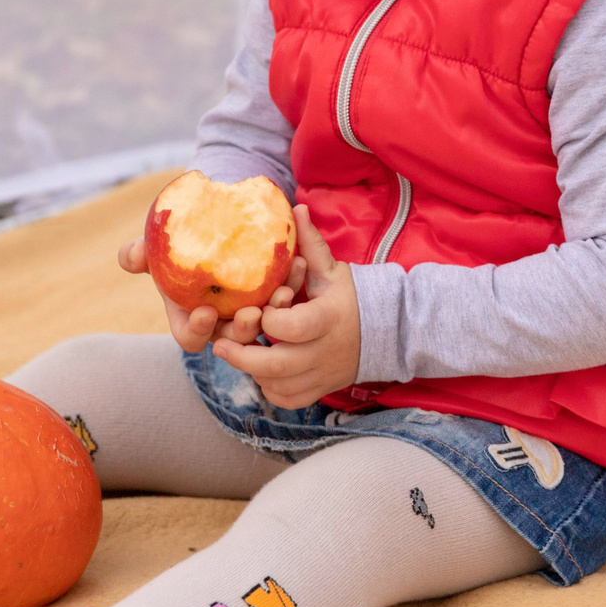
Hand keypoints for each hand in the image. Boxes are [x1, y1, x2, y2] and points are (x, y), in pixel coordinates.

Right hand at [116, 231, 276, 354]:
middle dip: (244, 330)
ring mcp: (248, 311)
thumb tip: (131, 256)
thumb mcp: (157, 246)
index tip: (205, 311)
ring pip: (264, 324)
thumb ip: (140, 253)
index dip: (197, 331)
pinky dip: (292, 283)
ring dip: (275, 311)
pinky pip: (285, 298)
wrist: (214, 224)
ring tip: (284, 293)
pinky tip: (298, 263)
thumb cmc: (180, 241)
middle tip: (254, 314)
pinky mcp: (272, 296)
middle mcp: (221, 321)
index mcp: (190, 317)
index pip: (190, 338)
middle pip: (233, 339)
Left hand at [214, 205, 360, 407]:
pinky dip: (268, 388)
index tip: (259, 311)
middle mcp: (325, 351)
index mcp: (328, 318)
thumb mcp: (331, 269)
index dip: (271, 321)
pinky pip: (287, 399)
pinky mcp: (319, 390)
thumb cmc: (350, 296)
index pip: (295, 327)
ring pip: (278, 385)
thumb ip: (310, 243)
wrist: (386, 333)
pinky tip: (259, 371)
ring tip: (237, 353)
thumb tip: (295, 207)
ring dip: (253, 371)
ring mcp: (322, 375)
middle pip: (280, 365)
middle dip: (244, 357)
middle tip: (219, 345)